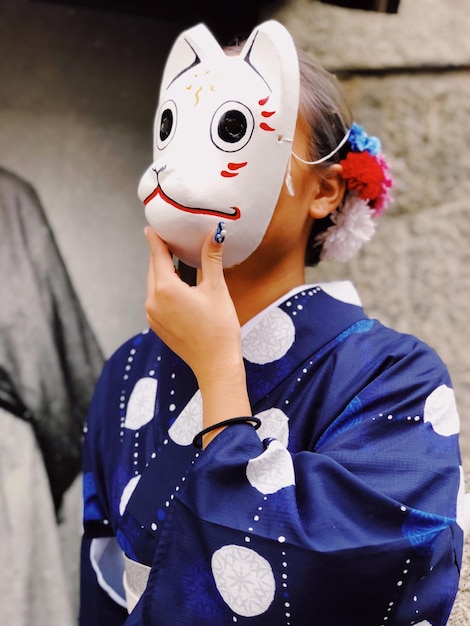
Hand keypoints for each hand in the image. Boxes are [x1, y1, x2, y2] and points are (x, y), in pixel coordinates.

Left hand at [144, 226, 244, 390]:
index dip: (155, 239)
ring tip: (177, 262)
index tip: (151, 227)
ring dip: (163, 273)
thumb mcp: (217, 289)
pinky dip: (163, 289)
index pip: (158, 256)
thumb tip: (214, 233)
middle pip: (154, 269)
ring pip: (154, 285)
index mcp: (166, 289)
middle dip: (161, 255)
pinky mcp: (156, 326)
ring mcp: (152, 315)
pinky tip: (178, 288)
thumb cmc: (219, 328)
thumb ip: (211, 258)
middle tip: (168, 240)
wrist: (215, 364)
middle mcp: (153, 301)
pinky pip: (156, 300)